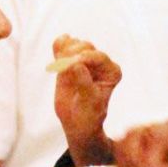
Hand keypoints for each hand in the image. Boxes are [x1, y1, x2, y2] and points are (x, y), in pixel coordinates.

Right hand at [52, 34, 120, 166]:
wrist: (76, 122)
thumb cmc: (88, 114)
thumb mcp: (89, 101)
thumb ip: (83, 81)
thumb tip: (75, 63)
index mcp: (111, 71)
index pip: (99, 57)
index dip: (85, 57)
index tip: (71, 63)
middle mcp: (100, 63)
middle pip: (86, 46)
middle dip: (72, 53)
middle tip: (61, 67)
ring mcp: (84, 60)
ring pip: (74, 44)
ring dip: (64, 50)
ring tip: (59, 64)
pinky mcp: (69, 61)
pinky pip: (63, 47)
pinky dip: (58, 46)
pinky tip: (56, 47)